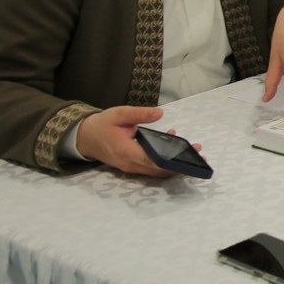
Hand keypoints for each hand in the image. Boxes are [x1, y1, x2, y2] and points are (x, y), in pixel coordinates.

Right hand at [76, 105, 199, 176]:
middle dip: (180, 162)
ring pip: (157, 170)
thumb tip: (160, 113)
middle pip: (159, 168)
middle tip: (198, 151)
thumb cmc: (102, 125)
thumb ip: (140, 114)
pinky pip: (152, 166)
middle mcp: (130, 163)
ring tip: (193, 149)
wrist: (85, 137)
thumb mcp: (119, 114)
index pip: (152, 160)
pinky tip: (173, 143)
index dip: (171, 160)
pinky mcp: (133, 166)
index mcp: (126, 151)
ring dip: (175, 162)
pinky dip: (165, 159)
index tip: (188, 155)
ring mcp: (131, 167)